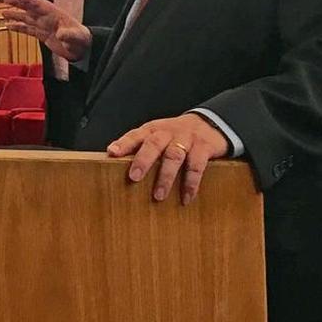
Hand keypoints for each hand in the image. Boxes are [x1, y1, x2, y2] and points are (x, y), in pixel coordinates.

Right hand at [2, 0, 91, 61]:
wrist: (82, 49)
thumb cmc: (81, 40)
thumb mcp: (76, 37)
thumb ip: (68, 35)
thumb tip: (62, 34)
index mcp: (55, 14)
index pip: (39, 4)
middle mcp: (47, 18)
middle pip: (30, 8)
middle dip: (18, 3)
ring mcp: (44, 26)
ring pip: (26, 18)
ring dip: (15, 15)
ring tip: (3, 12)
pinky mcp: (42, 34)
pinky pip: (27, 29)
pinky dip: (18, 27)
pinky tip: (9, 26)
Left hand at [107, 114, 228, 204]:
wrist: (209, 124)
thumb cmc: (175, 135)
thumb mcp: (157, 135)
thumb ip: (139, 146)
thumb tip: (113, 161)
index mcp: (153, 130)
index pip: (135, 135)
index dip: (124, 143)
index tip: (113, 153)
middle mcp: (168, 133)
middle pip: (154, 144)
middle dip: (143, 160)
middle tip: (134, 177)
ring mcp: (186, 139)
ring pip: (174, 156)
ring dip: (165, 176)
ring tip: (159, 195)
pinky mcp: (203, 148)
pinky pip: (196, 166)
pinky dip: (191, 183)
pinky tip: (186, 198)